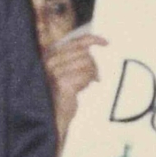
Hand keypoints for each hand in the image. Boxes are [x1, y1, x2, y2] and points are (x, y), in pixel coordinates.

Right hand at [44, 32, 105, 148]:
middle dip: (93, 65)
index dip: (92, 39)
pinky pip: (86, 76)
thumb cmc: (59, 93)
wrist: (51, 116)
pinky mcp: (63, 84)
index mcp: (49, 55)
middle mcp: (50, 61)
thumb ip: (73, 58)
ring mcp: (55, 72)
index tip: (105, 42)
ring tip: (87, 83)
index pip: (75, 41)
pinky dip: (88, 82)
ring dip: (92, 74)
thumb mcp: (62, 71)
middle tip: (94, 76)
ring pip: (87, 64)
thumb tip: (91, 45)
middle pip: (84, 53)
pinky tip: (82, 88)